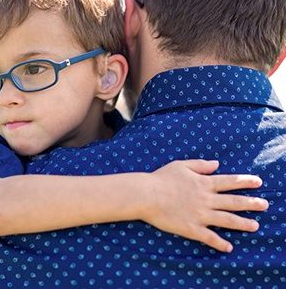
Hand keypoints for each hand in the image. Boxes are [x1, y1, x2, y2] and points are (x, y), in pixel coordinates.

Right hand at [140, 160, 267, 252]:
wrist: (147, 195)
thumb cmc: (162, 178)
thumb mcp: (181, 165)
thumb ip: (200, 165)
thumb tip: (217, 164)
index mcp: (204, 183)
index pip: (229, 182)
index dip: (245, 181)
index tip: (258, 182)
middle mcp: (206, 200)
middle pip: (233, 202)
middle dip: (251, 203)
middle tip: (265, 205)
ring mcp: (200, 215)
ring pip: (227, 220)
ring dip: (242, 224)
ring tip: (255, 226)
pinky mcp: (192, 229)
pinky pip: (209, 238)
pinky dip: (220, 243)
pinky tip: (229, 247)